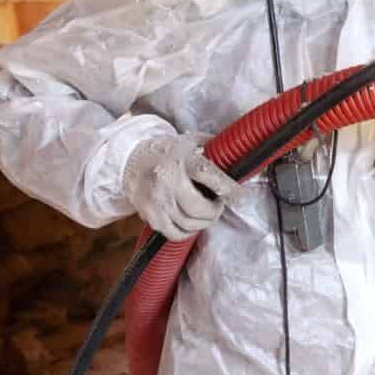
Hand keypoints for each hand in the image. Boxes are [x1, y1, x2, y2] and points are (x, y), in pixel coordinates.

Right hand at [121, 134, 238, 240]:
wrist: (132, 160)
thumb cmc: (169, 151)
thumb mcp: (192, 141)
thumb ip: (216, 147)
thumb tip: (242, 156)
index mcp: (182, 159)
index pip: (210, 175)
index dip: (229, 188)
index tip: (240, 194)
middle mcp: (167, 180)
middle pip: (199, 209)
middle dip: (215, 210)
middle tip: (218, 203)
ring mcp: (156, 200)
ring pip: (188, 224)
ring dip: (203, 222)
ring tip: (206, 212)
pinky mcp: (149, 214)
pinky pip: (174, 233)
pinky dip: (187, 231)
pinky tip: (191, 221)